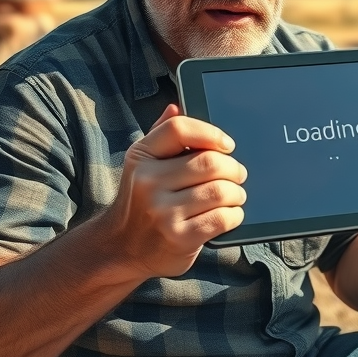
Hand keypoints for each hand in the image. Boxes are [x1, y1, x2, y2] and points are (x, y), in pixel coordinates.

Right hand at [102, 104, 246, 279]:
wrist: (120, 249)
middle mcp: (148, 182)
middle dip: (233, 168)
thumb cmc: (140, 202)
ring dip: (236, 193)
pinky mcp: (179, 237)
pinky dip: (234, 215)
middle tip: (237, 174)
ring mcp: (163, 212)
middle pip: (210, 162)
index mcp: (141, 156)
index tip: (227, 145)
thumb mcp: (143, 165)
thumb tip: (176, 107)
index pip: (179, 129)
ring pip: (220, 191)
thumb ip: (161, 136)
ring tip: (234, 195)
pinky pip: (222, 218)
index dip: (211, 133)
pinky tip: (229, 214)